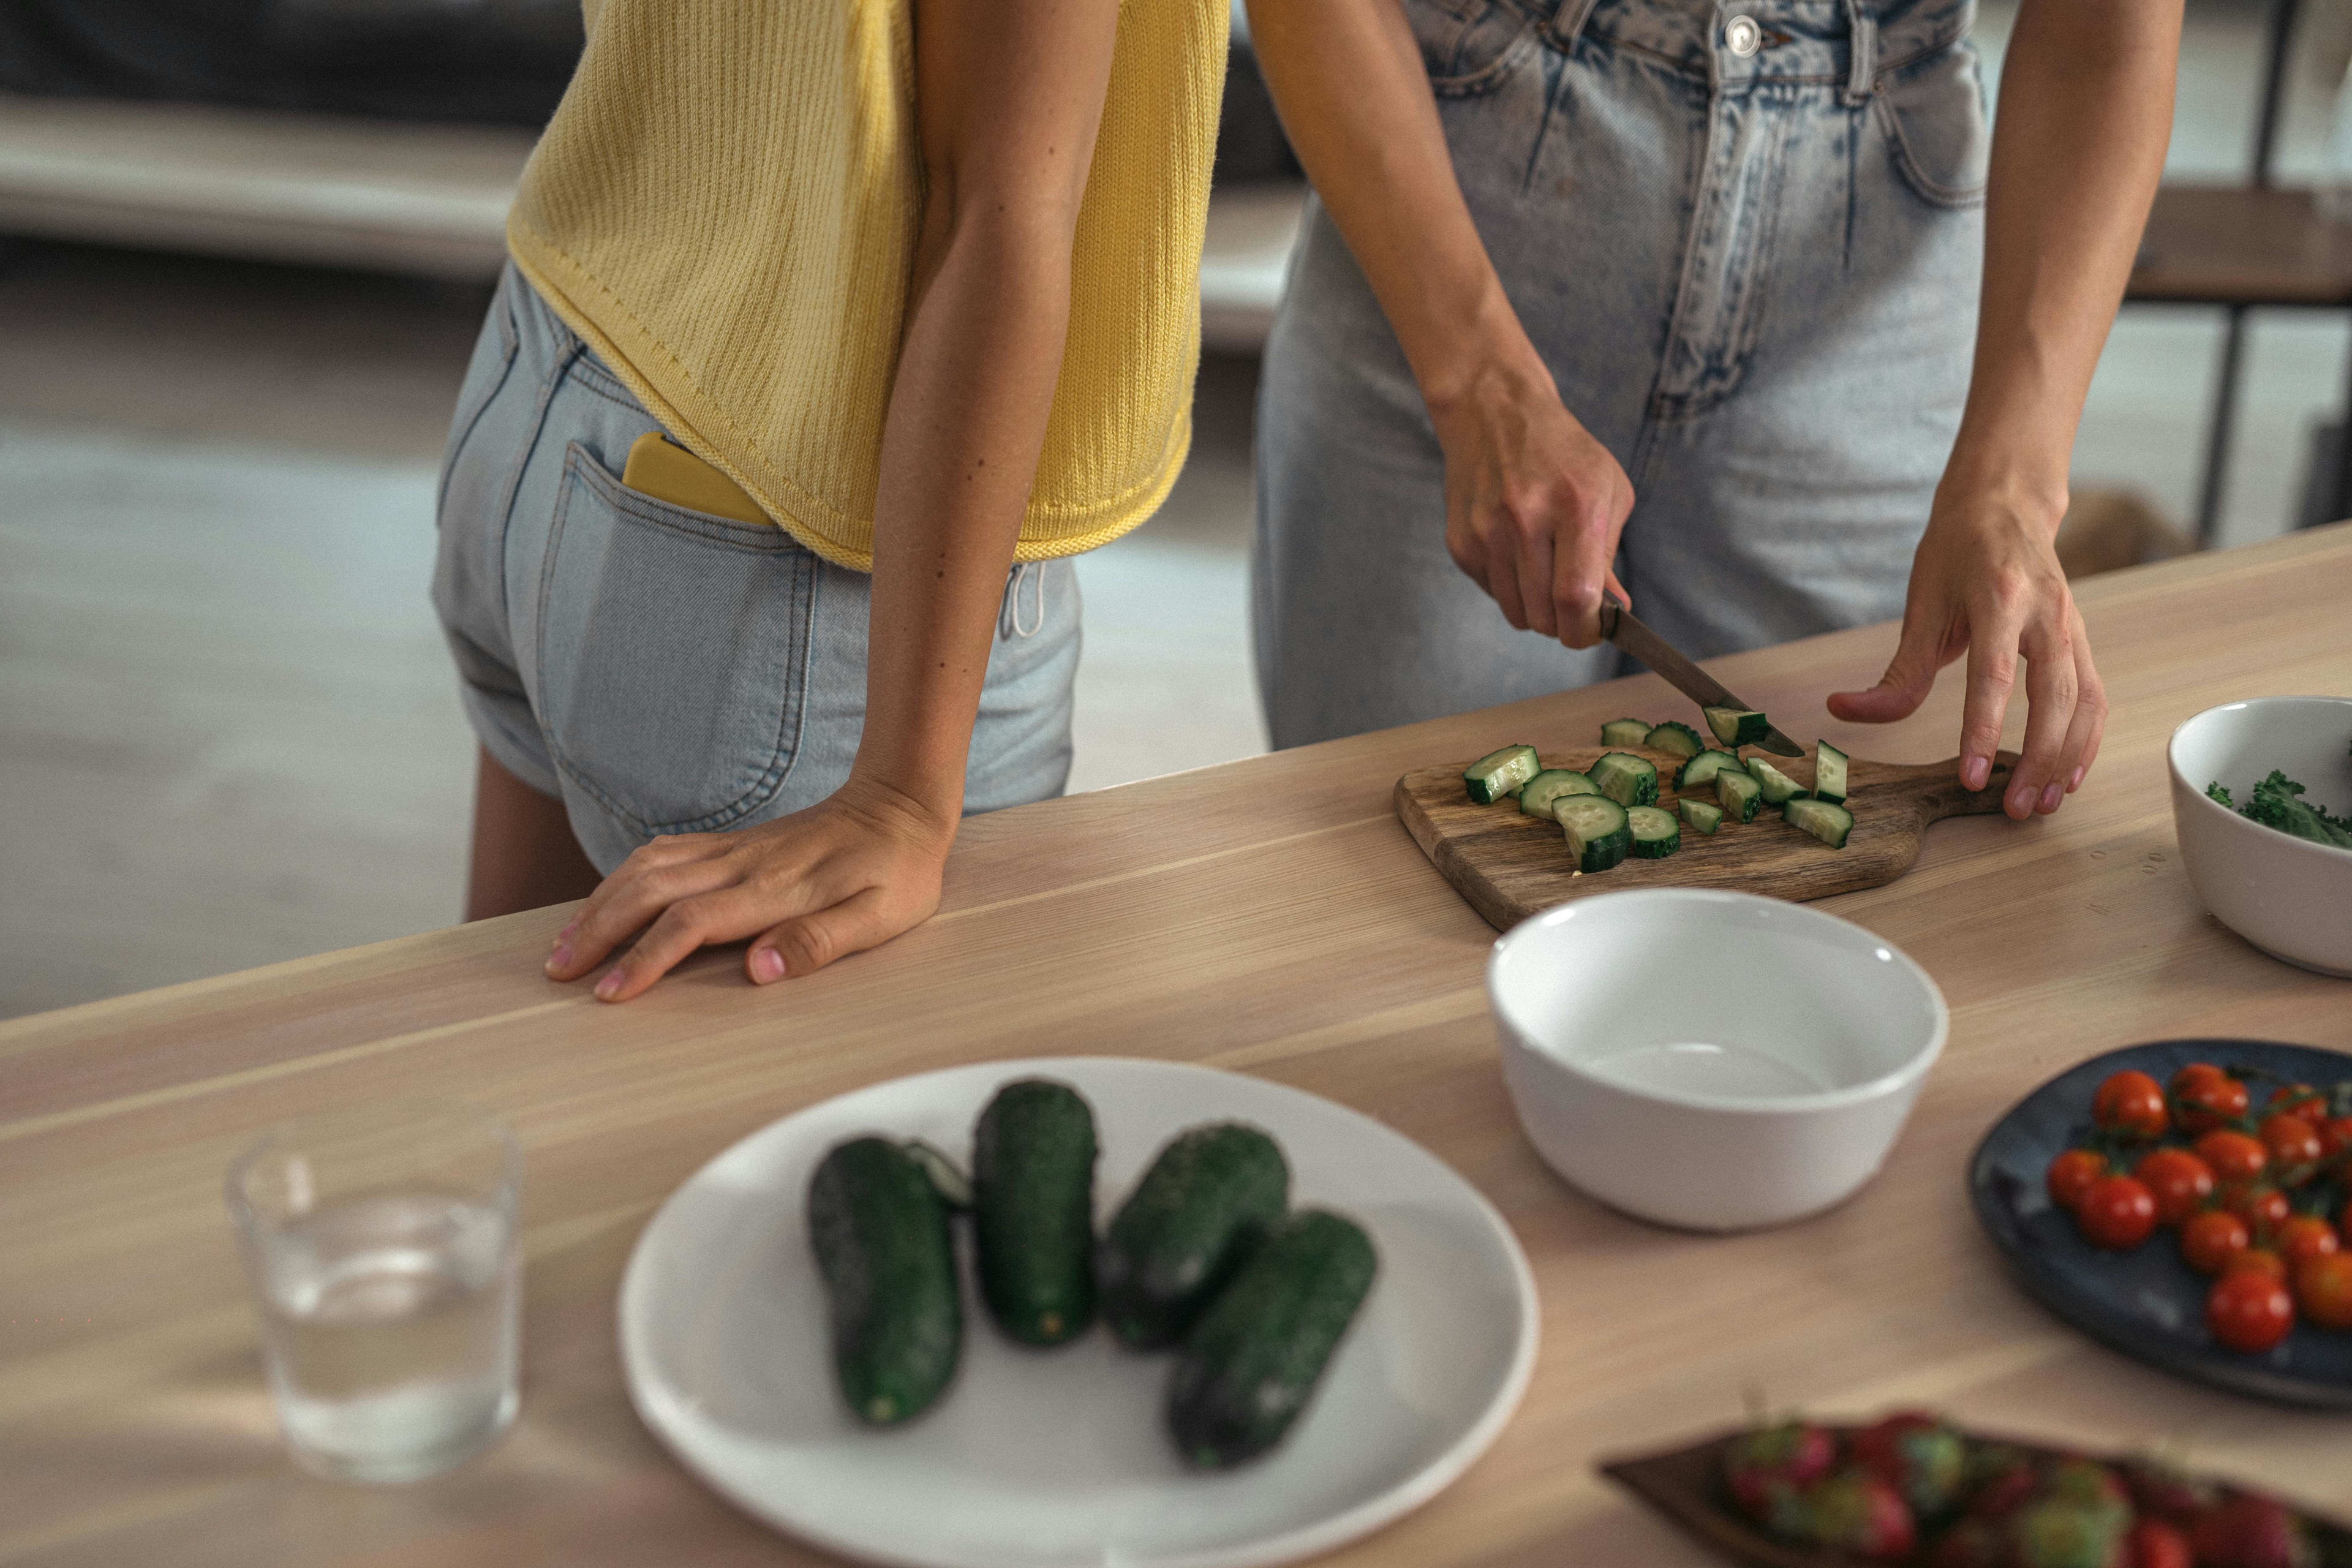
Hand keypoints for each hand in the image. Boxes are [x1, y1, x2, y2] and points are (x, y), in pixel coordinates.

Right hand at [543, 773, 956, 1000]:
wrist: (900, 806)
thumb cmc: (896, 872)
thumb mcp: (879, 917)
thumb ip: (819, 942)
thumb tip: (759, 968)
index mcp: (772, 890)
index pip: (690, 924)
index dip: (645, 959)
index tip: (611, 994)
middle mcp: (741, 864)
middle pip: (649, 892)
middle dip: (598, 931)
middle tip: (559, 972)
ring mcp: (732, 849)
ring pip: (647, 868)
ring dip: (600, 902)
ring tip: (566, 942)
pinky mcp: (732, 842)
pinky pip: (663, 853)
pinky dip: (623, 875)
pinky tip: (606, 898)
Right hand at [1427, 356, 1635, 647]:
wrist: (1494, 413)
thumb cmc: (1563, 454)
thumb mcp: (1608, 490)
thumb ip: (1609, 554)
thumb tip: (1616, 610)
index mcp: (1574, 506)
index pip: (1576, 598)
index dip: (1586, 630)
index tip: (1592, 629)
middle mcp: (1525, 519)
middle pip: (1545, 615)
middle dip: (1564, 624)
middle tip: (1572, 606)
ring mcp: (1486, 532)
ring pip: (1516, 613)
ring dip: (1536, 610)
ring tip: (1545, 575)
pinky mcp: (1461, 541)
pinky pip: (1492, 593)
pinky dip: (1510, 588)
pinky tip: (1516, 553)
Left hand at [1828, 488, 2104, 819]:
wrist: (2005, 502)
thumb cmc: (1957, 551)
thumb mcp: (1921, 604)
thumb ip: (1895, 670)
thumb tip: (1845, 711)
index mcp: (1998, 598)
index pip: (1994, 675)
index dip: (1984, 730)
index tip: (1973, 776)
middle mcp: (2046, 612)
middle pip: (2053, 696)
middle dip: (2036, 758)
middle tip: (2011, 809)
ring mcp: (2071, 625)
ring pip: (2084, 701)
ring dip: (2066, 759)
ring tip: (2041, 805)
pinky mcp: (2083, 638)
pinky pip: (2094, 695)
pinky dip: (2086, 739)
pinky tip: (2066, 775)